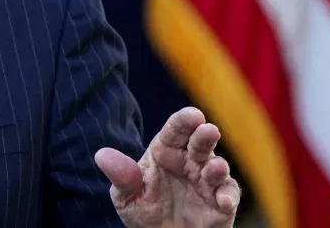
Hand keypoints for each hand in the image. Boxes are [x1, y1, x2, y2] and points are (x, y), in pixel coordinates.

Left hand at [95, 107, 239, 227]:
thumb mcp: (127, 197)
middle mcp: (189, 162)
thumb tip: (101, 155)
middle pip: (200, 142)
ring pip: (217, 167)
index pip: (175, 131)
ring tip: (215, 168)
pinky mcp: (220, 204)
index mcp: (166, 152)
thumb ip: (121, 177)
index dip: (184, 120)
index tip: (193, 115)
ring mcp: (207, 182)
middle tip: (208, 130)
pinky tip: (223, 202)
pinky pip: (228, 195)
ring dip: (218, 167)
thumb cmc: (144, 213)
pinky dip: (228, 196)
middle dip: (205, 135)